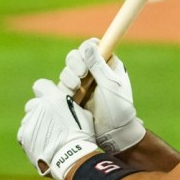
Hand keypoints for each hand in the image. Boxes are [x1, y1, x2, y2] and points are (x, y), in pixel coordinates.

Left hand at [17, 79, 97, 179]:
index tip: (49, 98)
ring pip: (28, 120)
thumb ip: (71, 107)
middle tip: (49, 121)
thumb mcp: (83, 115)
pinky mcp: (23, 137)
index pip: (40, 85)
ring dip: (35, 125)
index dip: (44, 91)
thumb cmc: (81, 135)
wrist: (71, 157)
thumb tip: (69, 107)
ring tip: (46, 136)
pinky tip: (40, 144)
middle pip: (32, 104)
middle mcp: (38, 106)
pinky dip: (29, 138)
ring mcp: (29, 122)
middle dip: (39, 110)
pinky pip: (23, 134)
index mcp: (54, 97)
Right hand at [58, 38, 145, 153]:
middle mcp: (93, 71)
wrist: (113, 134)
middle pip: (75, 57)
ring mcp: (81, 84)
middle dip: (74, 64)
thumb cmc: (118, 108)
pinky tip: (69, 97)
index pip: (92, 46)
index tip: (86, 59)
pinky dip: (63, 89)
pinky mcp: (72, 96)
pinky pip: (61, 87)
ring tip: (76, 90)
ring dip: (68, 78)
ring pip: (66, 71)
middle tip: (81, 75)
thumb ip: (99, 65)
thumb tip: (89, 45)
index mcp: (107, 63)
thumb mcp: (111, 84)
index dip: (85, 49)